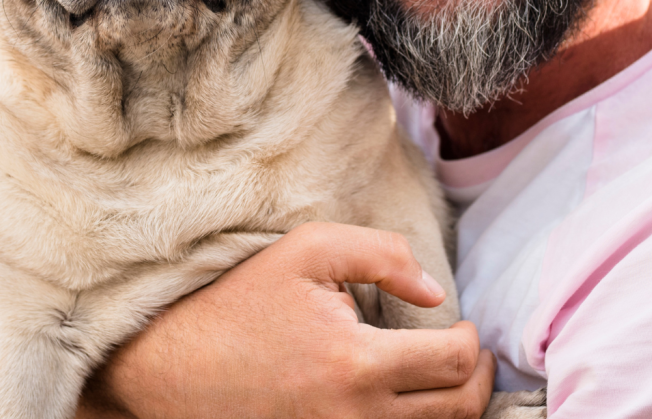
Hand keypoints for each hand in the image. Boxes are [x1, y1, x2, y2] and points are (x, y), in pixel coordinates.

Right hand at [92, 221, 494, 418]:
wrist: (173, 365)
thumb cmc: (240, 301)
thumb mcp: (307, 250)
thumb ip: (381, 255)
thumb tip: (435, 292)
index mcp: (356, 362)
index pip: (452, 364)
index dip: (472, 343)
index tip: (467, 327)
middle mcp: (355, 418)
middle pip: (455, 414)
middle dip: (478, 381)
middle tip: (477, 356)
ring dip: (455, 411)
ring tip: (454, 382)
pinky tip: (413, 405)